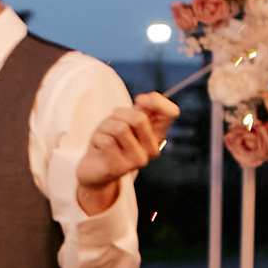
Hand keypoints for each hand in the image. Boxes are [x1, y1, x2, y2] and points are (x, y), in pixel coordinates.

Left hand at [76, 93, 179, 214]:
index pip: (171, 113)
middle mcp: (152, 149)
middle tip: (113, 124)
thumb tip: (145, 99)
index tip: (140, 100)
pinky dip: (98, 138)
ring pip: (120, 128)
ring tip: (105, 136)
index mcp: (157, 134)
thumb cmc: (112, 139)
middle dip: (119, 115)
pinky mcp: (120, 168)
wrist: (96, 168)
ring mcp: (138, 161)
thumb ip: (142, 107)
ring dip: (106, 127)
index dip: (155, 101)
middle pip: (139, 118)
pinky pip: (107, 141)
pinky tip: (99, 148)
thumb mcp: (127, 118)